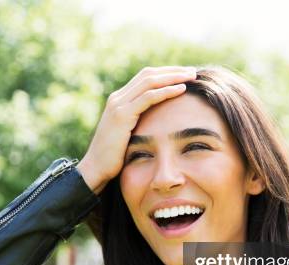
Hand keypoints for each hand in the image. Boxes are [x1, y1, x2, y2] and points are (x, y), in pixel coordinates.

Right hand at [77, 66, 196, 194]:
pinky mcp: (122, 115)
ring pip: (149, 81)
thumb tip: (159, 122)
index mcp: (119, 100)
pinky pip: (148, 97)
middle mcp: (117, 98)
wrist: (95, 169)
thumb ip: (139, 123)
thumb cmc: (114, 157)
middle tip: (192, 71)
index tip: (185, 75)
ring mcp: (118, 105)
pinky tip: (181, 90)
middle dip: (172, 71)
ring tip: (191, 76)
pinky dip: (166, 91)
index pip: (145, 78)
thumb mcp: (128, 134)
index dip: (166, 73)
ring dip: (173, 77)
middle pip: (148, 74)